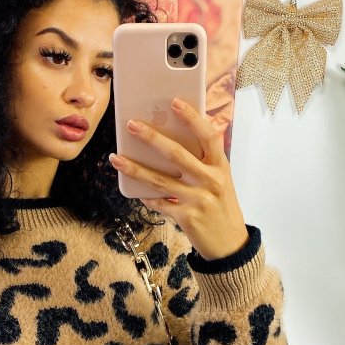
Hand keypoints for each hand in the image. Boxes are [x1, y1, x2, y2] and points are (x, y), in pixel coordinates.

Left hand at [109, 98, 248, 260]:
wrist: (229, 243)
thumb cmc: (221, 205)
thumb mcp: (221, 178)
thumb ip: (204, 159)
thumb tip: (174, 137)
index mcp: (221, 166)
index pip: (208, 135)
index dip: (192, 118)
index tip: (175, 102)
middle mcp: (210, 181)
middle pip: (177, 154)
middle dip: (152, 138)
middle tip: (131, 125)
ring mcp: (197, 200)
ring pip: (159, 180)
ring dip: (134, 168)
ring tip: (116, 157)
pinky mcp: (186, 217)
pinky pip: (158, 203)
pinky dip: (145, 195)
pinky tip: (132, 187)